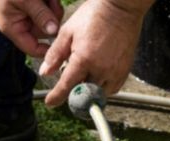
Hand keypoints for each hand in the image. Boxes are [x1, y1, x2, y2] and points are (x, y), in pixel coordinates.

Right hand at [0, 0, 63, 56]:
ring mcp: (30, 14)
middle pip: (46, 32)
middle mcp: (22, 23)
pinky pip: (50, 7)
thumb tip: (54, 32)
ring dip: (52, 5)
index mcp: (13, 28)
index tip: (62, 42)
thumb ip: (40, 15)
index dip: (47, 50)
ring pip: (51, 18)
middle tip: (49, 2)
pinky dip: (51, 0)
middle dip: (51, 17)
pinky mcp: (37, 4)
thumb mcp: (25, 0)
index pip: (32, 48)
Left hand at [38, 0, 152, 106]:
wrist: (121, 8)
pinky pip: (112, 89)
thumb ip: (55, 54)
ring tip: (85, 76)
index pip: (66, 86)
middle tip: (69, 84)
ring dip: (89, 90)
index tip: (50, 102)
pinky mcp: (125, 71)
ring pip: (98, 93)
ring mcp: (115, 71)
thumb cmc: (94, 15)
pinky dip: (103, 88)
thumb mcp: (68, 31)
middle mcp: (100, 69)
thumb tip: (44, 72)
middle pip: (83, 92)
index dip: (56, 97)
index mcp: (83, 59)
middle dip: (74, 91)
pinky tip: (97, 76)